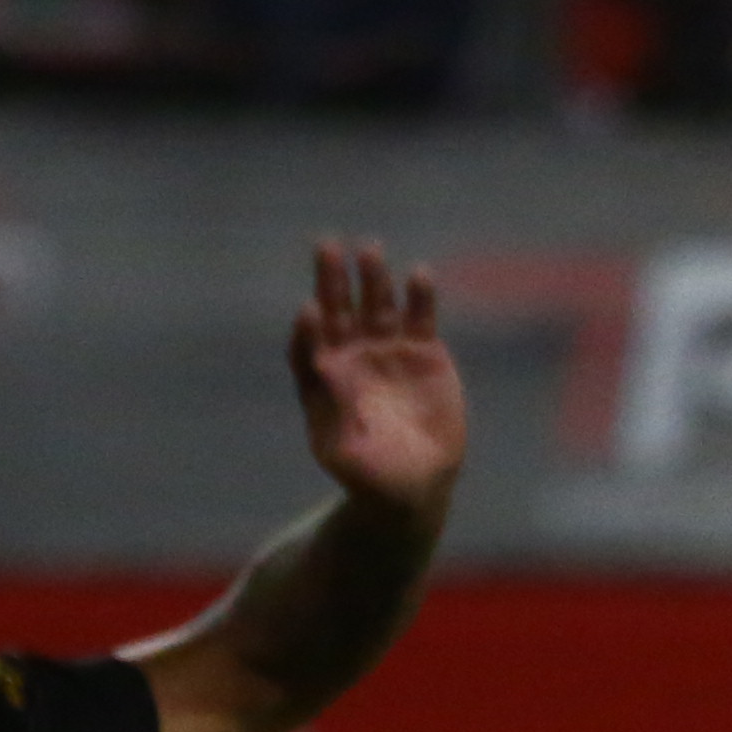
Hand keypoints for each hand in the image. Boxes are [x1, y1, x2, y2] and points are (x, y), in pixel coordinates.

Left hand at [287, 239, 464, 522]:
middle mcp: (351, 356)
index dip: (307, 329)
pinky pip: (420, 318)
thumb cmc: (371, 476)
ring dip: (373, 278)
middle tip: (327, 247)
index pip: (308, 344)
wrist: (414, 484)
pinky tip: (419, 274)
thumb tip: (326, 367)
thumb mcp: (347, 457)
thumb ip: (335, 416)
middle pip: (337, 311)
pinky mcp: (424, 352)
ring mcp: (387, 350)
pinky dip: (420, 297)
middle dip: (331, 280)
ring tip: (370, 250)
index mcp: (323, 380)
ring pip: (376, 306)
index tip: (308, 312)